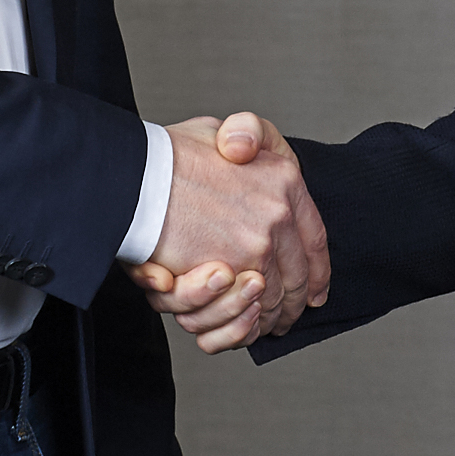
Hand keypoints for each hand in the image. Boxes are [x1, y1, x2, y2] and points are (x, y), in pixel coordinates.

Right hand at [135, 111, 326, 352]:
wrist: (137, 172)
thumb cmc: (173, 153)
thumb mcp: (222, 128)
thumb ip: (245, 135)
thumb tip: (243, 149)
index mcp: (284, 179)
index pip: (315, 238)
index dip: (317, 271)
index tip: (314, 290)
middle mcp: (277, 214)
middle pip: (296, 277)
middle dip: (290, 303)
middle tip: (283, 316)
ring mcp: (254, 247)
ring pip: (270, 300)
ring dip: (264, 317)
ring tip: (257, 319)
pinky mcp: (226, 274)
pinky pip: (245, 316)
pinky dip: (242, 327)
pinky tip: (241, 323)